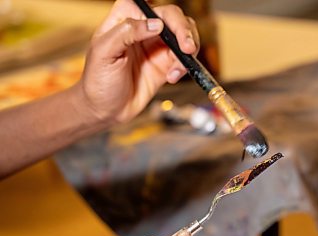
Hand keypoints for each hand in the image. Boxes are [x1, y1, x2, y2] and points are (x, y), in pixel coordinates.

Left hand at [77, 0, 199, 123]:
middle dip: (184, 32)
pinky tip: (172, 77)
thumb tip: (155, 24)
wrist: (105, 110)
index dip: (164, 17)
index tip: (165, 32)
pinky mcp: (166, 63)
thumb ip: (127, 32)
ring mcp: (157, 46)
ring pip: (184, 36)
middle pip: (173, 18)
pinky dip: (184, 67)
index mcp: (124, 18)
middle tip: (187, 49)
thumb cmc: (98, 81)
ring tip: (177, 69)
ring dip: (187, 51)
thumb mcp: (104, 52)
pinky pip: (184, 58)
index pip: (150, 8)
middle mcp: (143, 28)